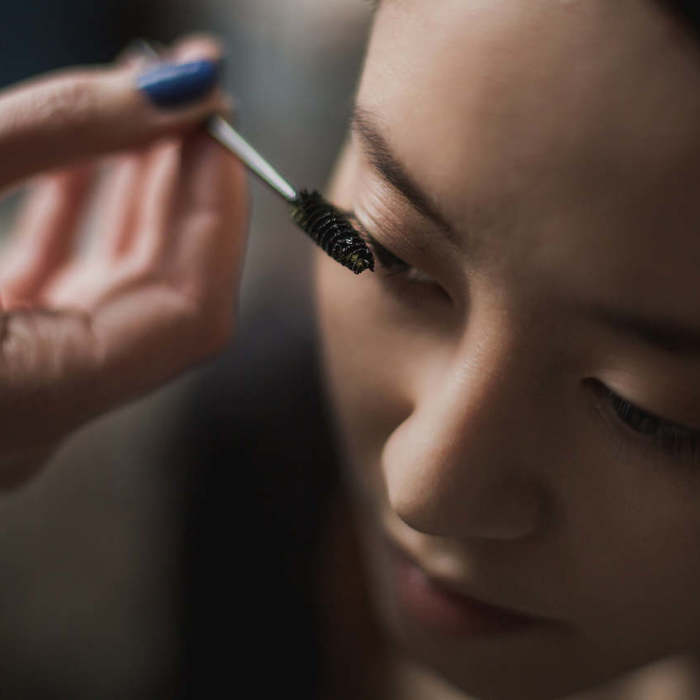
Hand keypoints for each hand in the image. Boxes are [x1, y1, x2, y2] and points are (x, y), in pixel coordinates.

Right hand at [0, 35, 247, 485]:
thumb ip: (54, 134)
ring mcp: (18, 390)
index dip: (219, 215)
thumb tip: (182, 84)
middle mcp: (39, 414)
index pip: (193, 313)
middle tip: (188, 90)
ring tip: (144, 103)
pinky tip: (84, 158)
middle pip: (163, 293)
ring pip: (112, 288)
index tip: (218, 125)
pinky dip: (79, 220)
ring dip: (132, 194)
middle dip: (182, 186)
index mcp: (35, 400)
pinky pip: (60, 289)